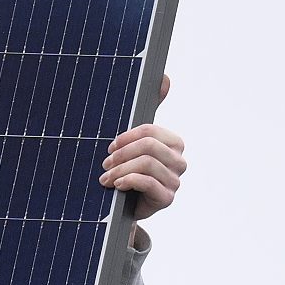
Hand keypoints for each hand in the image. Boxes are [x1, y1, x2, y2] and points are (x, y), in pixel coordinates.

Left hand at [99, 74, 183, 222]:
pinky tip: (116, 186)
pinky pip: (147, 183)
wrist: (129, 207)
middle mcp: (179, 161)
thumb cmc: (133, 172)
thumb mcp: (137, 144)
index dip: (126, 137)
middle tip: (105, 164)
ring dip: (120, 170)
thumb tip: (165, 77)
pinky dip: (128, 181)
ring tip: (106, 177)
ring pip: (146, 164)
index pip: (150, 131)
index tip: (110, 147)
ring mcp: (175, 181)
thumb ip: (149, 112)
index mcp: (174, 143)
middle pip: (148, 147)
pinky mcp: (167, 198)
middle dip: (122, 154)